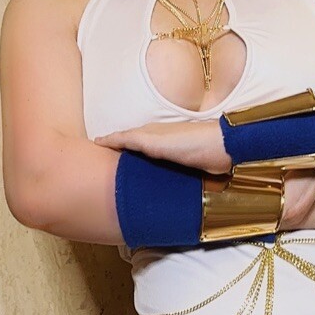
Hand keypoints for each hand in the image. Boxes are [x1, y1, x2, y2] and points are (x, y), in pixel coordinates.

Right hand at [91, 118, 231, 174]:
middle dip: (117, 153)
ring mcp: (170, 152)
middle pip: (133, 147)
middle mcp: (158, 140)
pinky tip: (147, 182)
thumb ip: (130, 139)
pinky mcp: (182, 165)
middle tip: (101, 166)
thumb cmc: (189, 142)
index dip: (107, 143)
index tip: (92, 149)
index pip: (122, 137)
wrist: (223, 150)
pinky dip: (148, 172)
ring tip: (119, 177)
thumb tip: (102, 139)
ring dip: (133, 164)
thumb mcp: (153, 140)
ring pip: (146, 158)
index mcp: (149, 132)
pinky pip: (159, 169)